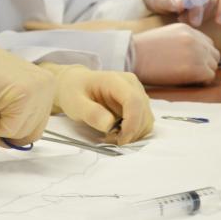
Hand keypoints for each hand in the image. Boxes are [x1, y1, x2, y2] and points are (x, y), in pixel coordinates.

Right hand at [0, 23, 54, 146]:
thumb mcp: (7, 99)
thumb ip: (19, 116)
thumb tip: (17, 142)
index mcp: (45, 83)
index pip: (38, 124)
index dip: (14, 130)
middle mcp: (48, 85)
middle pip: (33, 133)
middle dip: (6, 130)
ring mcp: (39, 90)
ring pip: (21, 134)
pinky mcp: (26, 96)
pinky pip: (9, 130)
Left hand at [38, 63, 153, 144]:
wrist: (76, 86)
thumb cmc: (74, 92)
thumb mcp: (74, 102)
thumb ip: (90, 112)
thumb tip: (109, 124)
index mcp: (115, 80)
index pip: (133, 101)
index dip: (131, 123)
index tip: (120, 139)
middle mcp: (131, 84)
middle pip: (143, 113)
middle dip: (130, 132)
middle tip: (108, 139)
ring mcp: (137, 93)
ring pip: (146, 121)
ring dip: (132, 134)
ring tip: (110, 136)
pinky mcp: (139, 104)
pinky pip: (143, 123)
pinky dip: (133, 133)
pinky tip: (116, 133)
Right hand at [133, 24, 219, 85]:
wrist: (131, 56)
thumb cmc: (141, 50)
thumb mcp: (164, 36)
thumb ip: (181, 41)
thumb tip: (192, 54)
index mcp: (186, 29)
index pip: (207, 43)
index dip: (201, 54)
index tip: (192, 62)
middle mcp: (194, 39)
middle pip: (213, 54)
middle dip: (205, 63)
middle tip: (190, 72)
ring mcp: (196, 53)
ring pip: (213, 66)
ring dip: (203, 72)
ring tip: (186, 76)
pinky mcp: (195, 69)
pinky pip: (209, 77)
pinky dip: (201, 81)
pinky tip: (186, 81)